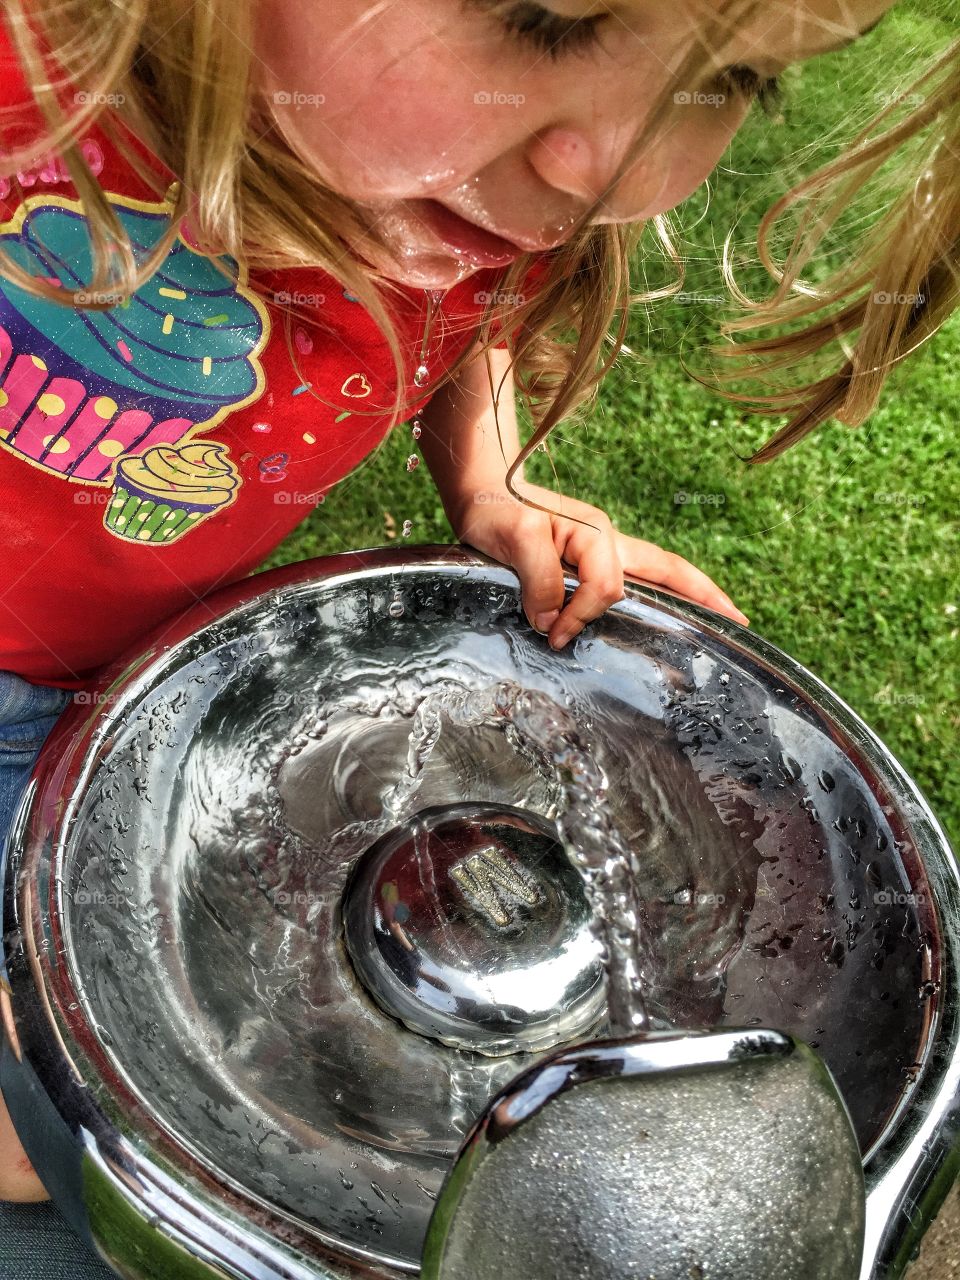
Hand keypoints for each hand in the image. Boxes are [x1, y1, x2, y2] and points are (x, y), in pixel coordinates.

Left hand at [449, 481, 748, 648]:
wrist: (480, 492)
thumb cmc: (497, 511)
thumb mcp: (514, 540)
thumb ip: (541, 580)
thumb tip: (554, 622)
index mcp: (595, 535)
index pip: (607, 589)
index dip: (583, 616)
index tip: (552, 635)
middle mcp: (608, 541)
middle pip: (668, 570)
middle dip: (705, 595)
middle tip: (739, 622)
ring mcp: (603, 549)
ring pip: (658, 573)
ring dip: (689, 594)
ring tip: (721, 617)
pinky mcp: (588, 558)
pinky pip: (635, 577)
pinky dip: (660, 592)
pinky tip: (669, 609)